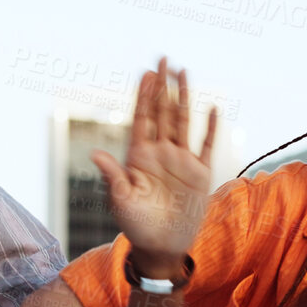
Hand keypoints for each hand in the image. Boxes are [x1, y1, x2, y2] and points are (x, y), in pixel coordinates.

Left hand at [91, 57, 217, 271]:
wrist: (161, 247)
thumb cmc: (135, 225)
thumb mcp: (121, 200)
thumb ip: (113, 175)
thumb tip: (94, 153)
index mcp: (138, 156)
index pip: (142, 118)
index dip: (144, 95)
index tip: (146, 73)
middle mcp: (160, 153)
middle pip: (162, 112)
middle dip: (162, 86)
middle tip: (163, 59)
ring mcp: (180, 161)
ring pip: (183, 122)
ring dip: (184, 97)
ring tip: (184, 72)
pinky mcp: (199, 173)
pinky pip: (206, 145)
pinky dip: (210, 127)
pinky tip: (212, 108)